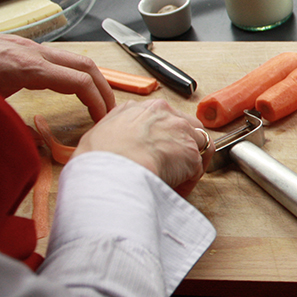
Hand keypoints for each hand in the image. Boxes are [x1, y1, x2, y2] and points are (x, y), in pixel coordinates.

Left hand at [0, 35, 115, 120]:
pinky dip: (73, 72)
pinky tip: (68, 85)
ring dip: (91, 78)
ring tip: (95, 98)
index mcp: (29, 68)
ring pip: (75, 58)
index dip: (97, 101)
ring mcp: (30, 47)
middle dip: (104, 88)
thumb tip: (38, 141)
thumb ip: (17, 125)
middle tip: (109, 108)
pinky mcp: (24, 46)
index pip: (80, 82)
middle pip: (87, 66)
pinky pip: (59, 57)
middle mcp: (35, 53)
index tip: (101, 117)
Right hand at [75, 99, 213, 196]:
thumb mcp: (100, 132)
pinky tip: (173, 188)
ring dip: (188, 162)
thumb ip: (117, 129)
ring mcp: (182, 132)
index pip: (164, 117)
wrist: (112, 170)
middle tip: (170, 165)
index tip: (156, 150)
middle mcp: (166, 114)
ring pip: (197, 145)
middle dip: (182, 145)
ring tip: (173, 179)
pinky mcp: (192, 154)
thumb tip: (119, 139)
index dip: (163, 136)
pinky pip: (197, 169)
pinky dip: (188, 180)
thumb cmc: (99, 157)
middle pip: (186, 127)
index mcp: (143, 108)